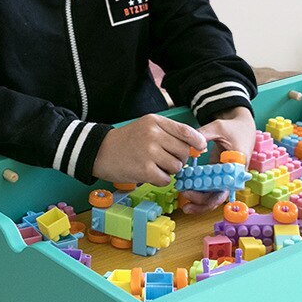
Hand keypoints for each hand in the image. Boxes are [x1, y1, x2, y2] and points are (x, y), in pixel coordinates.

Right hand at [91, 113, 205, 186]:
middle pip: (184, 151)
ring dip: (170, 170)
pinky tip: (151, 175)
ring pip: (177, 166)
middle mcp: (153, 134)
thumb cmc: (127, 140)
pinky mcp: (144, 170)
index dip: (197, 140)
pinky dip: (161, 180)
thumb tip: (195, 144)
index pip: (185, 130)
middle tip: (168, 160)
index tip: (201, 147)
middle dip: (180, 158)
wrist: (101, 151)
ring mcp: (149, 152)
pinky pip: (166, 179)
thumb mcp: (147, 126)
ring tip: (157, 166)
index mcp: (155, 121)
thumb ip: (168, 132)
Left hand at [180, 106, 255, 214]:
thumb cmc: (232, 128)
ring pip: (214, 197)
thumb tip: (190, 147)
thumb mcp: (218, 127)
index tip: (192, 190)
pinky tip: (187, 194)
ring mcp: (226, 178)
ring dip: (200, 202)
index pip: (225, 188)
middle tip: (184, 194)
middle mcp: (234, 176)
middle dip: (201, 201)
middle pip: (219, 196)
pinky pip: (210, 190)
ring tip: (184, 205)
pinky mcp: (219, 177)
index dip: (209, 195)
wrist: (242, 128)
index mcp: (237, 166)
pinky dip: (199, 194)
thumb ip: (203, 134)